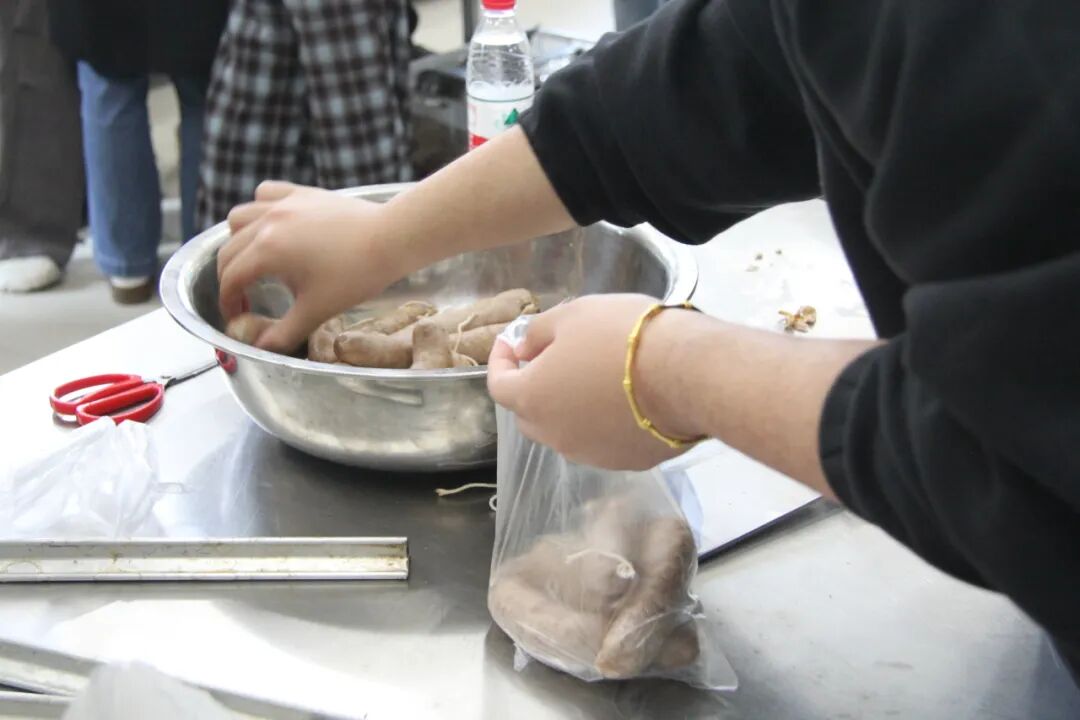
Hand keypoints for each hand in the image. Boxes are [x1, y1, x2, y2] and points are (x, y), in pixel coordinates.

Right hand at [217, 181, 403, 351]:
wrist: (390, 239)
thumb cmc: (356, 275)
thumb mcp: (317, 310)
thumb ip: (284, 332)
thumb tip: (260, 348)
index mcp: (268, 251)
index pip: (230, 278)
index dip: (228, 301)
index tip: (236, 315)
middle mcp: (268, 221)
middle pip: (229, 250)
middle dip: (230, 277)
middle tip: (244, 298)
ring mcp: (284, 203)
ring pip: (240, 217)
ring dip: (238, 240)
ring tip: (254, 260)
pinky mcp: (303, 193)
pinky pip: (267, 193)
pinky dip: (260, 208)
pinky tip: (271, 224)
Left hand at [487, 294, 703, 469]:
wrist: (686, 374)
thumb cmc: (621, 336)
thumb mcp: (572, 315)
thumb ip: (537, 333)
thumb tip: (523, 350)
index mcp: (532, 398)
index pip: (499, 386)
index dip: (500, 362)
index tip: (510, 343)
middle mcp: (554, 435)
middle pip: (530, 414)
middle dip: (532, 388)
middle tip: (550, 359)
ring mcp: (590, 454)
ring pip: (565, 431)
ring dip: (567, 408)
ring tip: (591, 379)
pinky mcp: (626, 463)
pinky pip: (602, 441)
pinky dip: (601, 422)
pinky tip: (624, 400)